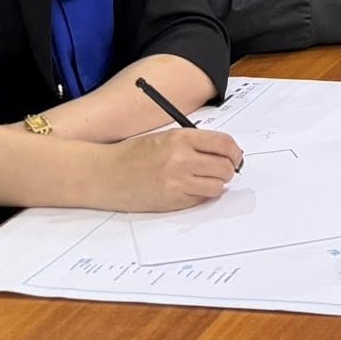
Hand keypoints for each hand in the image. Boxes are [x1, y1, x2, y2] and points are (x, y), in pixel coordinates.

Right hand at [98, 128, 243, 211]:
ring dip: (217, 183)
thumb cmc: (133, 154)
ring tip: (207, 179)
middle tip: (224, 169)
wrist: (105, 174)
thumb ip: (193, 142)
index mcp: (181, 138)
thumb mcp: (165, 137)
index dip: (234, 151)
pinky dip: (202, 195)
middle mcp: (181, 160)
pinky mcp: (172, 201)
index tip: (235, 155)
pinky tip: (191, 188)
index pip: (224, 144)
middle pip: (225, 167)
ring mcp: (177, 183)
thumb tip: (224, 151)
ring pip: (217, 186)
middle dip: (229, 168)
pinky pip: (201, 199)